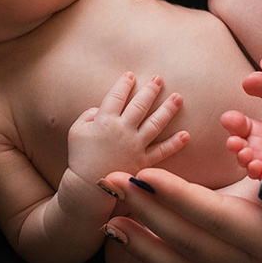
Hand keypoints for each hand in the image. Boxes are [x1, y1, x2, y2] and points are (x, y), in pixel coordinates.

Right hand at [67, 73, 188, 185]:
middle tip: (159, 78)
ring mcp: (135, 146)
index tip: (131, 75)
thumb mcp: (76, 132)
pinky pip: (162, 151)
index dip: (124, 84)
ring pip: (155, 123)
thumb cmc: (80, 158)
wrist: (88, 187)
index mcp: (105, 121)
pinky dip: (174, 143)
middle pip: (140, 105)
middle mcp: (123, 130)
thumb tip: (99, 109)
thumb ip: (87, 116)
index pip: (117, 96)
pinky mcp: (144, 162)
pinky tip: (185, 135)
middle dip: (150, 89)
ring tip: (178, 98)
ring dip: (168, 109)